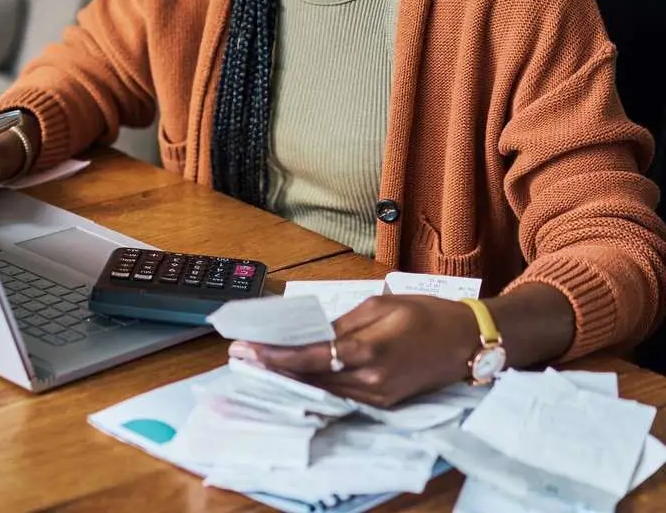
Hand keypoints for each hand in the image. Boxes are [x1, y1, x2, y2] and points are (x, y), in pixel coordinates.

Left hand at [229, 295, 480, 407]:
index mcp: (368, 351)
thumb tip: (311, 333)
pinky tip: (297, 373)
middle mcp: (370, 381)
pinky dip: (317, 384)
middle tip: (243, 356)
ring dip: (292, 378)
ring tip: (261, 362)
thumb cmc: (426, 314)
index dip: (277, 356)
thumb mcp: (380, 306)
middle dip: (276, 368)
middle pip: (312, 379)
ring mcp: (378, 397)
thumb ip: (342, 323)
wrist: (468, 341)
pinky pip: (342, 394)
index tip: (248, 350)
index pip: (311, 357)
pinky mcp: (384, 402)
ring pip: (324, 390)